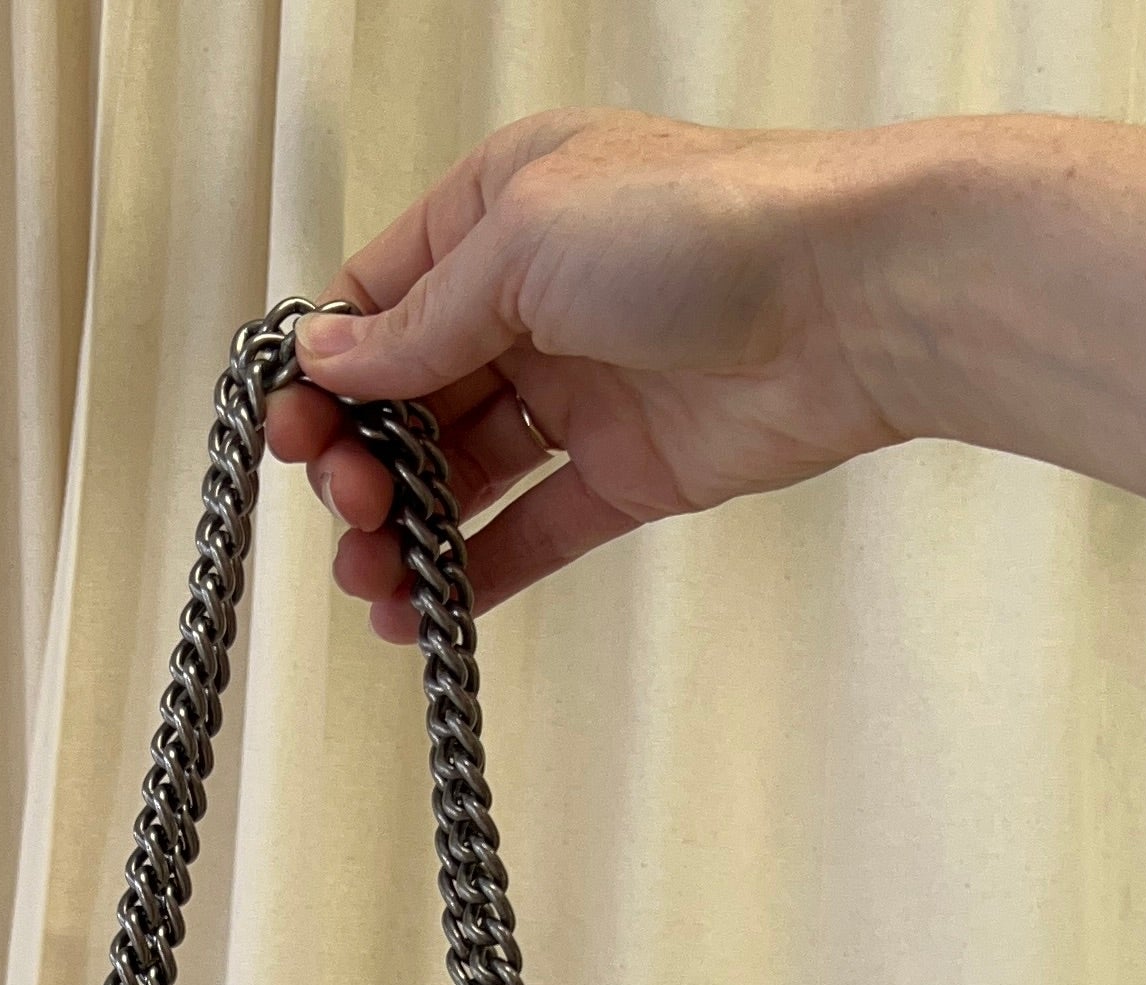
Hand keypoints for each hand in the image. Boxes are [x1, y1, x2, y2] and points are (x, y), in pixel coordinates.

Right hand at [269, 108, 933, 637]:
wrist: (851, 298)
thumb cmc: (704, 226)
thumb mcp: (526, 243)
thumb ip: (420, 320)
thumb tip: (328, 362)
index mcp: (501, 211)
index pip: (381, 298)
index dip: (330, 373)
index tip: (295, 435)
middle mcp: (534, 298)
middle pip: (412, 397)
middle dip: (363, 460)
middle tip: (349, 507)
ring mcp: (581, 390)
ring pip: (464, 473)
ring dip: (406, 530)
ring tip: (371, 580)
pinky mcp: (626, 472)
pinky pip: (531, 531)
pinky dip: (472, 573)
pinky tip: (422, 611)